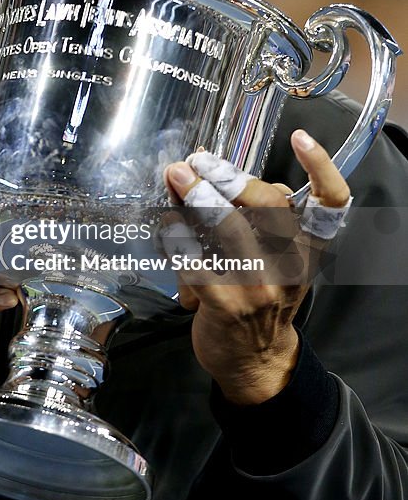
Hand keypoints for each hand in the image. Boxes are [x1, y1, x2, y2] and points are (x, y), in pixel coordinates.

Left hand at [164, 130, 349, 404]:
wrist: (256, 360)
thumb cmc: (262, 294)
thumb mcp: (278, 257)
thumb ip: (260, 217)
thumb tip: (213, 168)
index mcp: (309, 246)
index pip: (331, 202)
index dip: (321, 168)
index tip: (301, 138)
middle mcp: (290, 263)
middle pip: (268, 204)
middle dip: (228, 176)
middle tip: (196, 161)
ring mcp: (259, 285)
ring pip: (228, 227)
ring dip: (197, 197)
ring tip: (175, 178)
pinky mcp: (225, 304)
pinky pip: (195, 260)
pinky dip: (177, 237)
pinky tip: (167, 225)